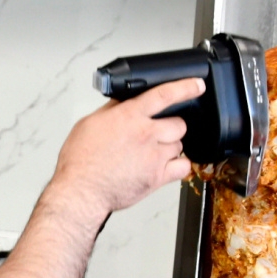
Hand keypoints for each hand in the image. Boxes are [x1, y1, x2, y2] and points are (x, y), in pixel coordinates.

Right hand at [51, 78, 200, 215]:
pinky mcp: (157, 177)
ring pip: (179, 145)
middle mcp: (145, 134)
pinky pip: (183, 167)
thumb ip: (111, 111)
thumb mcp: (88, 124)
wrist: (81, 191)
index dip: (185, 87)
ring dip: (170, 147)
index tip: (196, 85)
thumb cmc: (80, 162)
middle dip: (170, 127)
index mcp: (129, 117)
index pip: (164, 95)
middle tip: (157, 134)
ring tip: (152, 153)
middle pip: (179, 123)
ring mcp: (154, 156)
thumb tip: (121, 102)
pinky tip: (166, 166)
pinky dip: (179, 166)